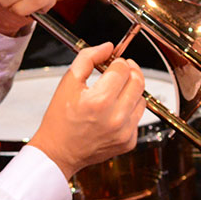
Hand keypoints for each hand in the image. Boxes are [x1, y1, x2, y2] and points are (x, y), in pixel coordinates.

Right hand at [28, 40, 144, 176]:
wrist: (58, 152)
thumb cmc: (60, 119)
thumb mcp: (68, 82)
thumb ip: (87, 58)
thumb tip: (107, 47)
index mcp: (99, 101)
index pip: (122, 69)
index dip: (117, 61)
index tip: (111, 63)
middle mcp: (115, 117)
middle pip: (137, 82)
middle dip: (129, 71)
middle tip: (120, 71)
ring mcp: (124, 132)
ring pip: (142, 99)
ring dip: (131, 91)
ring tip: (113, 94)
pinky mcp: (129, 141)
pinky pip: (138, 117)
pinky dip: (129, 110)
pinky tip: (113, 112)